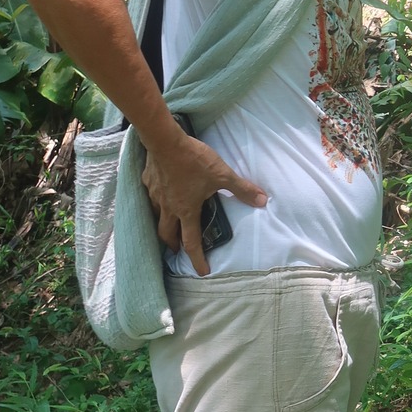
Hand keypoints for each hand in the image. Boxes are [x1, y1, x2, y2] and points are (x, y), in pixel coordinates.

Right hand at [141, 129, 265, 275]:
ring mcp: (155, 195)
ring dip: (162, 225)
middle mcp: (168, 208)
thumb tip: (263, 201)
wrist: (165, 140)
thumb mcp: (222, 174)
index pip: (191, 242)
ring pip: (155, 217)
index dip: (197, 259)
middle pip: (166, 235)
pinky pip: (150, 197)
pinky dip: (155, 201)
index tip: (201, 271)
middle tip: (178, 250)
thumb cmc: (194, 160)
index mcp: (186, 211)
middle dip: (172, 246)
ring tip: (168, 225)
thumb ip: (242, 189)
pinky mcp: (147, 182)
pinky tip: (160, 194)